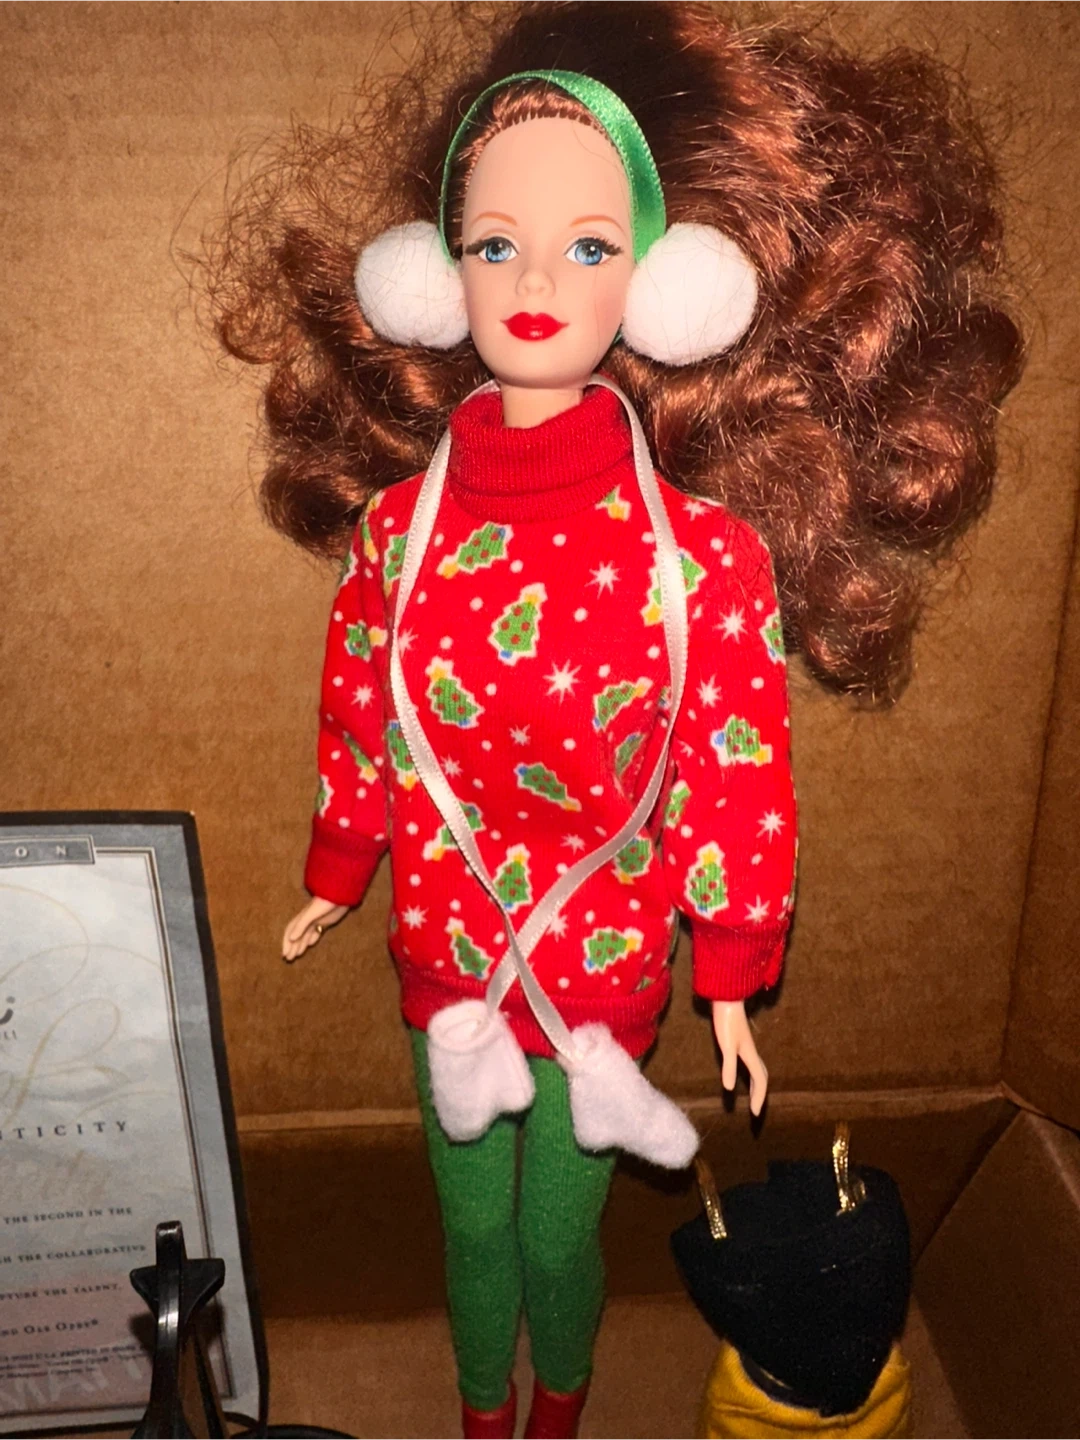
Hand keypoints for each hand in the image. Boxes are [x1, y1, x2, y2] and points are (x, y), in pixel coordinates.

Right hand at [282, 896, 348, 961]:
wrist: (339, 896)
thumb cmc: (323, 903)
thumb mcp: (310, 914)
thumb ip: (301, 925)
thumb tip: (291, 938)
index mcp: (301, 918)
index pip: (290, 932)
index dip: (286, 943)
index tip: (284, 954)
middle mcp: (307, 921)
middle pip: (297, 936)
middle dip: (292, 947)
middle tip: (288, 959)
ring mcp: (316, 922)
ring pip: (305, 936)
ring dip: (300, 945)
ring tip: (296, 955)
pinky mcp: (325, 923)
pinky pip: (316, 933)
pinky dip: (312, 940)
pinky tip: (310, 945)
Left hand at [712, 1000, 767, 1115]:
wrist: (726, 998)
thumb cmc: (726, 1021)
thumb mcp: (727, 1046)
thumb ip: (728, 1066)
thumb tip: (729, 1089)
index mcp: (750, 1055)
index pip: (760, 1081)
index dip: (759, 1098)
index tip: (755, 1113)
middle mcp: (751, 1052)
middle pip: (762, 1076)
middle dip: (760, 1093)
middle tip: (756, 1109)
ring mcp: (746, 1046)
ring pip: (757, 1069)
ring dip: (756, 1084)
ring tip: (752, 1095)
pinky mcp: (739, 1040)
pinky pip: (749, 1062)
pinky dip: (748, 1073)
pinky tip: (738, 1072)